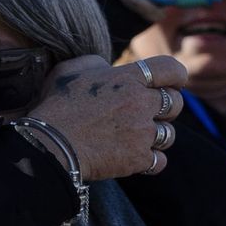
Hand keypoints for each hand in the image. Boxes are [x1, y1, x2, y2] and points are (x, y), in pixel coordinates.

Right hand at [26, 54, 186, 180]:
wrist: (49, 145)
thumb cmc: (56, 106)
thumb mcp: (71, 70)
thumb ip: (97, 64)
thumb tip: (108, 68)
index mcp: (128, 78)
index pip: (172, 69)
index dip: (176, 76)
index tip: (171, 83)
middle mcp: (141, 103)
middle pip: (176, 103)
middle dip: (165, 107)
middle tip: (146, 112)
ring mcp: (142, 133)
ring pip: (170, 134)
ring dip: (156, 135)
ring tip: (136, 137)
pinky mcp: (138, 159)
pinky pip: (159, 161)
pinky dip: (150, 161)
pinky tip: (134, 158)